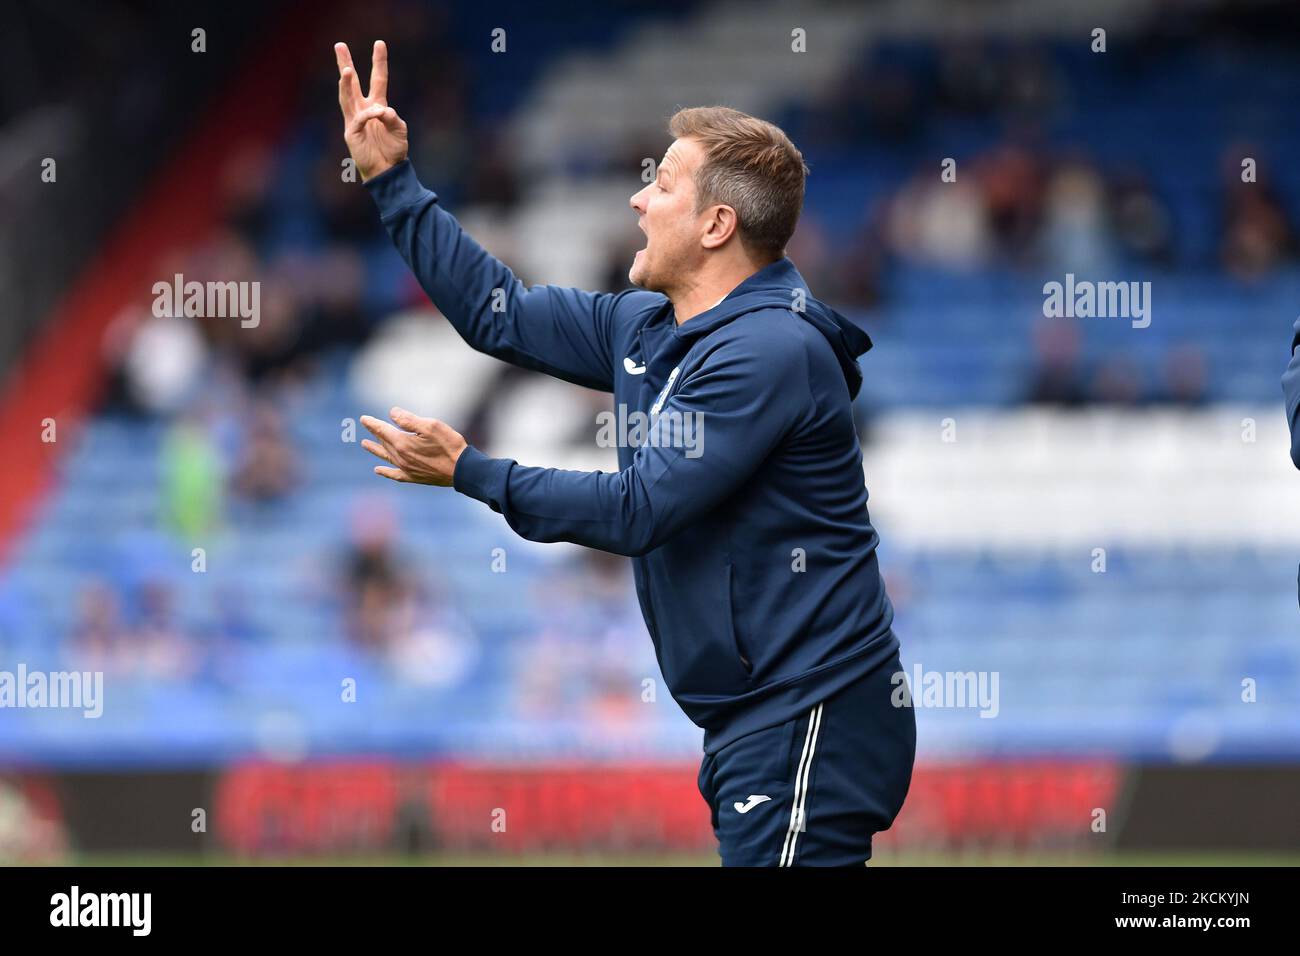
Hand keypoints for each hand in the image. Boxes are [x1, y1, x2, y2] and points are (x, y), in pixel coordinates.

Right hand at [335, 40, 407, 180]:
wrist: (388, 171)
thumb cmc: (394, 150)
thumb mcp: (400, 131)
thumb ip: (394, 119)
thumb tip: (382, 110)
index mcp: (377, 105)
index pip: (378, 79)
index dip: (379, 62)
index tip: (380, 43)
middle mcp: (363, 109)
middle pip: (353, 83)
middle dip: (346, 64)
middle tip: (339, 45)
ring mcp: (355, 120)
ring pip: (347, 96)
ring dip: (346, 83)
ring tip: (347, 69)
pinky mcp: (351, 132)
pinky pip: (359, 118)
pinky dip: (369, 114)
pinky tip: (376, 113)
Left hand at [360, 407, 466, 485]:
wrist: (462, 470)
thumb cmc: (449, 445)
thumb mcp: (430, 426)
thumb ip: (408, 419)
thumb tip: (392, 414)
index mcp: (403, 443)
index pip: (383, 430)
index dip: (372, 424)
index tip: (363, 418)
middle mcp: (400, 457)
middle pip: (384, 442)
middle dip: (375, 433)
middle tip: (367, 425)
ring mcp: (406, 469)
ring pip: (386, 457)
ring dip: (375, 450)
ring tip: (365, 444)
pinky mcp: (414, 477)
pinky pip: (394, 474)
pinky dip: (385, 471)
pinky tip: (378, 470)